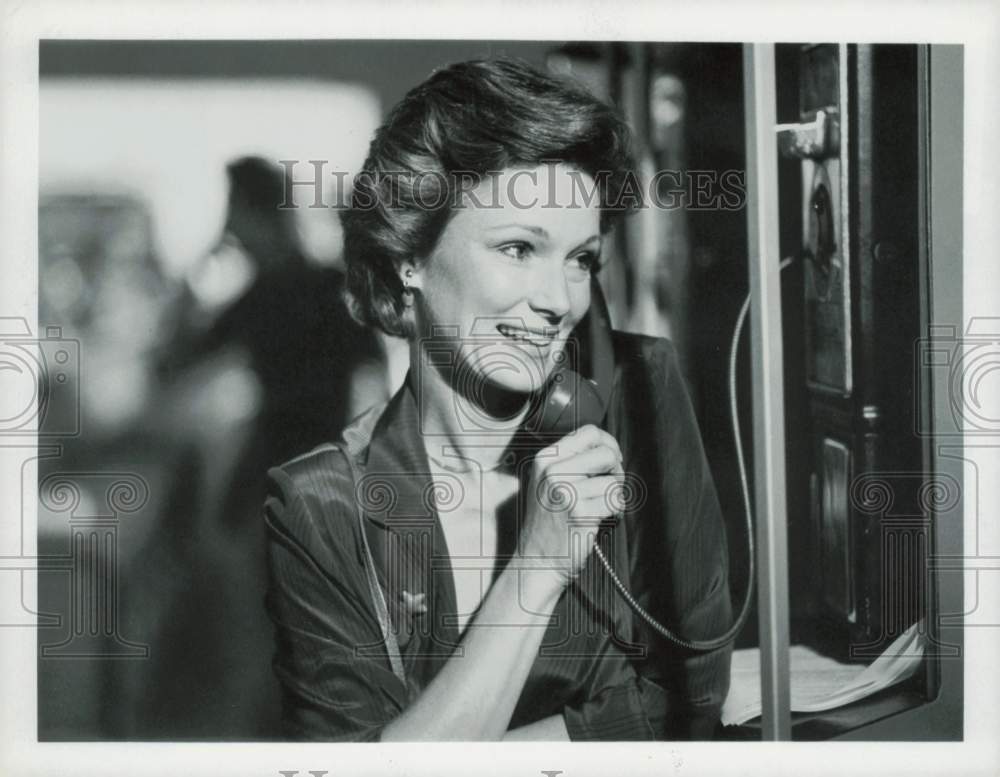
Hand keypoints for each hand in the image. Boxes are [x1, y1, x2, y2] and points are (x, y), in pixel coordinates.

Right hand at [516, 424, 624, 586]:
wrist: (537, 561)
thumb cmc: (548, 523)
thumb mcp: (548, 482)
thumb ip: (571, 461)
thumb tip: (608, 447)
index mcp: (545, 459)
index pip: (589, 432)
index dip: (608, 443)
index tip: (610, 460)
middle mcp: (552, 471)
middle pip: (606, 452)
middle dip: (616, 469)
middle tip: (609, 486)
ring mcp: (565, 491)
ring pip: (614, 479)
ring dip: (616, 494)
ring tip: (602, 506)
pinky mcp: (580, 512)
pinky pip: (616, 500)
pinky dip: (616, 510)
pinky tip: (603, 517)